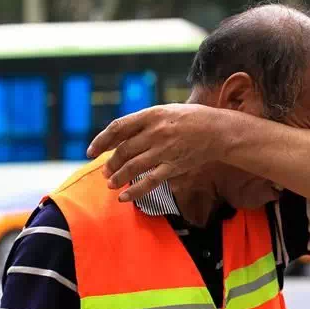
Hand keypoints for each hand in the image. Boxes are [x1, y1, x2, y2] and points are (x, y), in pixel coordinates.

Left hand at [87, 104, 223, 201]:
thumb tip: (122, 133)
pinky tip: (124, 197)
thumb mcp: (166, 111)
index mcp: (152, 115)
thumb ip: (145, 121)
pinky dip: (134, 191)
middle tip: (105, 172)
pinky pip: (150, 181)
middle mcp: (156, 132)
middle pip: (123, 150)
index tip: (91, 152)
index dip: (101, 140)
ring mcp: (165, 150)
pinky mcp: (174, 166)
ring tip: (111, 184)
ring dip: (117, 177)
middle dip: (110, 164)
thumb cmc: (192, 119)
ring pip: (132, 167)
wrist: (218, 130)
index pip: (118, 127)